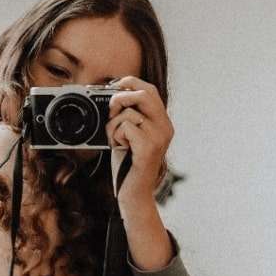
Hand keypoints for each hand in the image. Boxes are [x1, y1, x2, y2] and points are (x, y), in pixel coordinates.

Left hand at [104, 76, 173, 205]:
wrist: (135, 193)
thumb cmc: (129, 164)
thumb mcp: (131, 136)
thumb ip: (129, 117)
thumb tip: (113, 96)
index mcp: (163, 122)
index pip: (150, 90)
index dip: (130, 83)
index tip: (114, 85)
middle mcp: (165, 127)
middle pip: (144, 94)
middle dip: (121, 97)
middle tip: (110, 110)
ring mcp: (159, 137)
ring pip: (130, 113)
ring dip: (113, 125)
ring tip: (117, 140)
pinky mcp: (149, 147)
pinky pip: (125, 127)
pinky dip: (115, 136)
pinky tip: (119, 148)